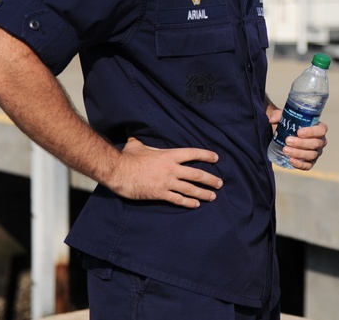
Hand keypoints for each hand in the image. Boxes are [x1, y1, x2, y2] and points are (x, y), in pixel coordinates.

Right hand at [108, 137, 222, 208]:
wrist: (118, 171)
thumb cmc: (128, 157)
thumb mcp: (137, 144)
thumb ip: (143, 140)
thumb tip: (137, 134)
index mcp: (169, 155)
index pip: (193, 153)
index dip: (206, 155)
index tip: (216, 158)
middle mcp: (171, 169)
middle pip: (197, 174)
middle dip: (210, 179)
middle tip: (220, 183)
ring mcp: (167, 182)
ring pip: (190, 189)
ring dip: (203, 193)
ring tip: (212, 196)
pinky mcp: (160, 194)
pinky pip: (178, 200)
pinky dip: (188, 203)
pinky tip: (195, 205)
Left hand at [266, 105, 327, 169]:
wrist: (284, 136)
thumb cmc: (288, 124)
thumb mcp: (283, 117)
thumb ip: (277, 115)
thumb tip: (272, 120)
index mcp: (318, 128)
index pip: (321, 130)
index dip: (312, 132)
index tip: (299, 132)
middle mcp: (320, 141)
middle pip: (316, 144)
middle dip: (301, 143)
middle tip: (288, 140)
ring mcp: (316, 153)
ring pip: (312, 155)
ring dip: (298, 153)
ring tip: (285, 150)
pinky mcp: (310, 162)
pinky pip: (308, 166)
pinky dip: (300, 164)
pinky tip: (290, 160)